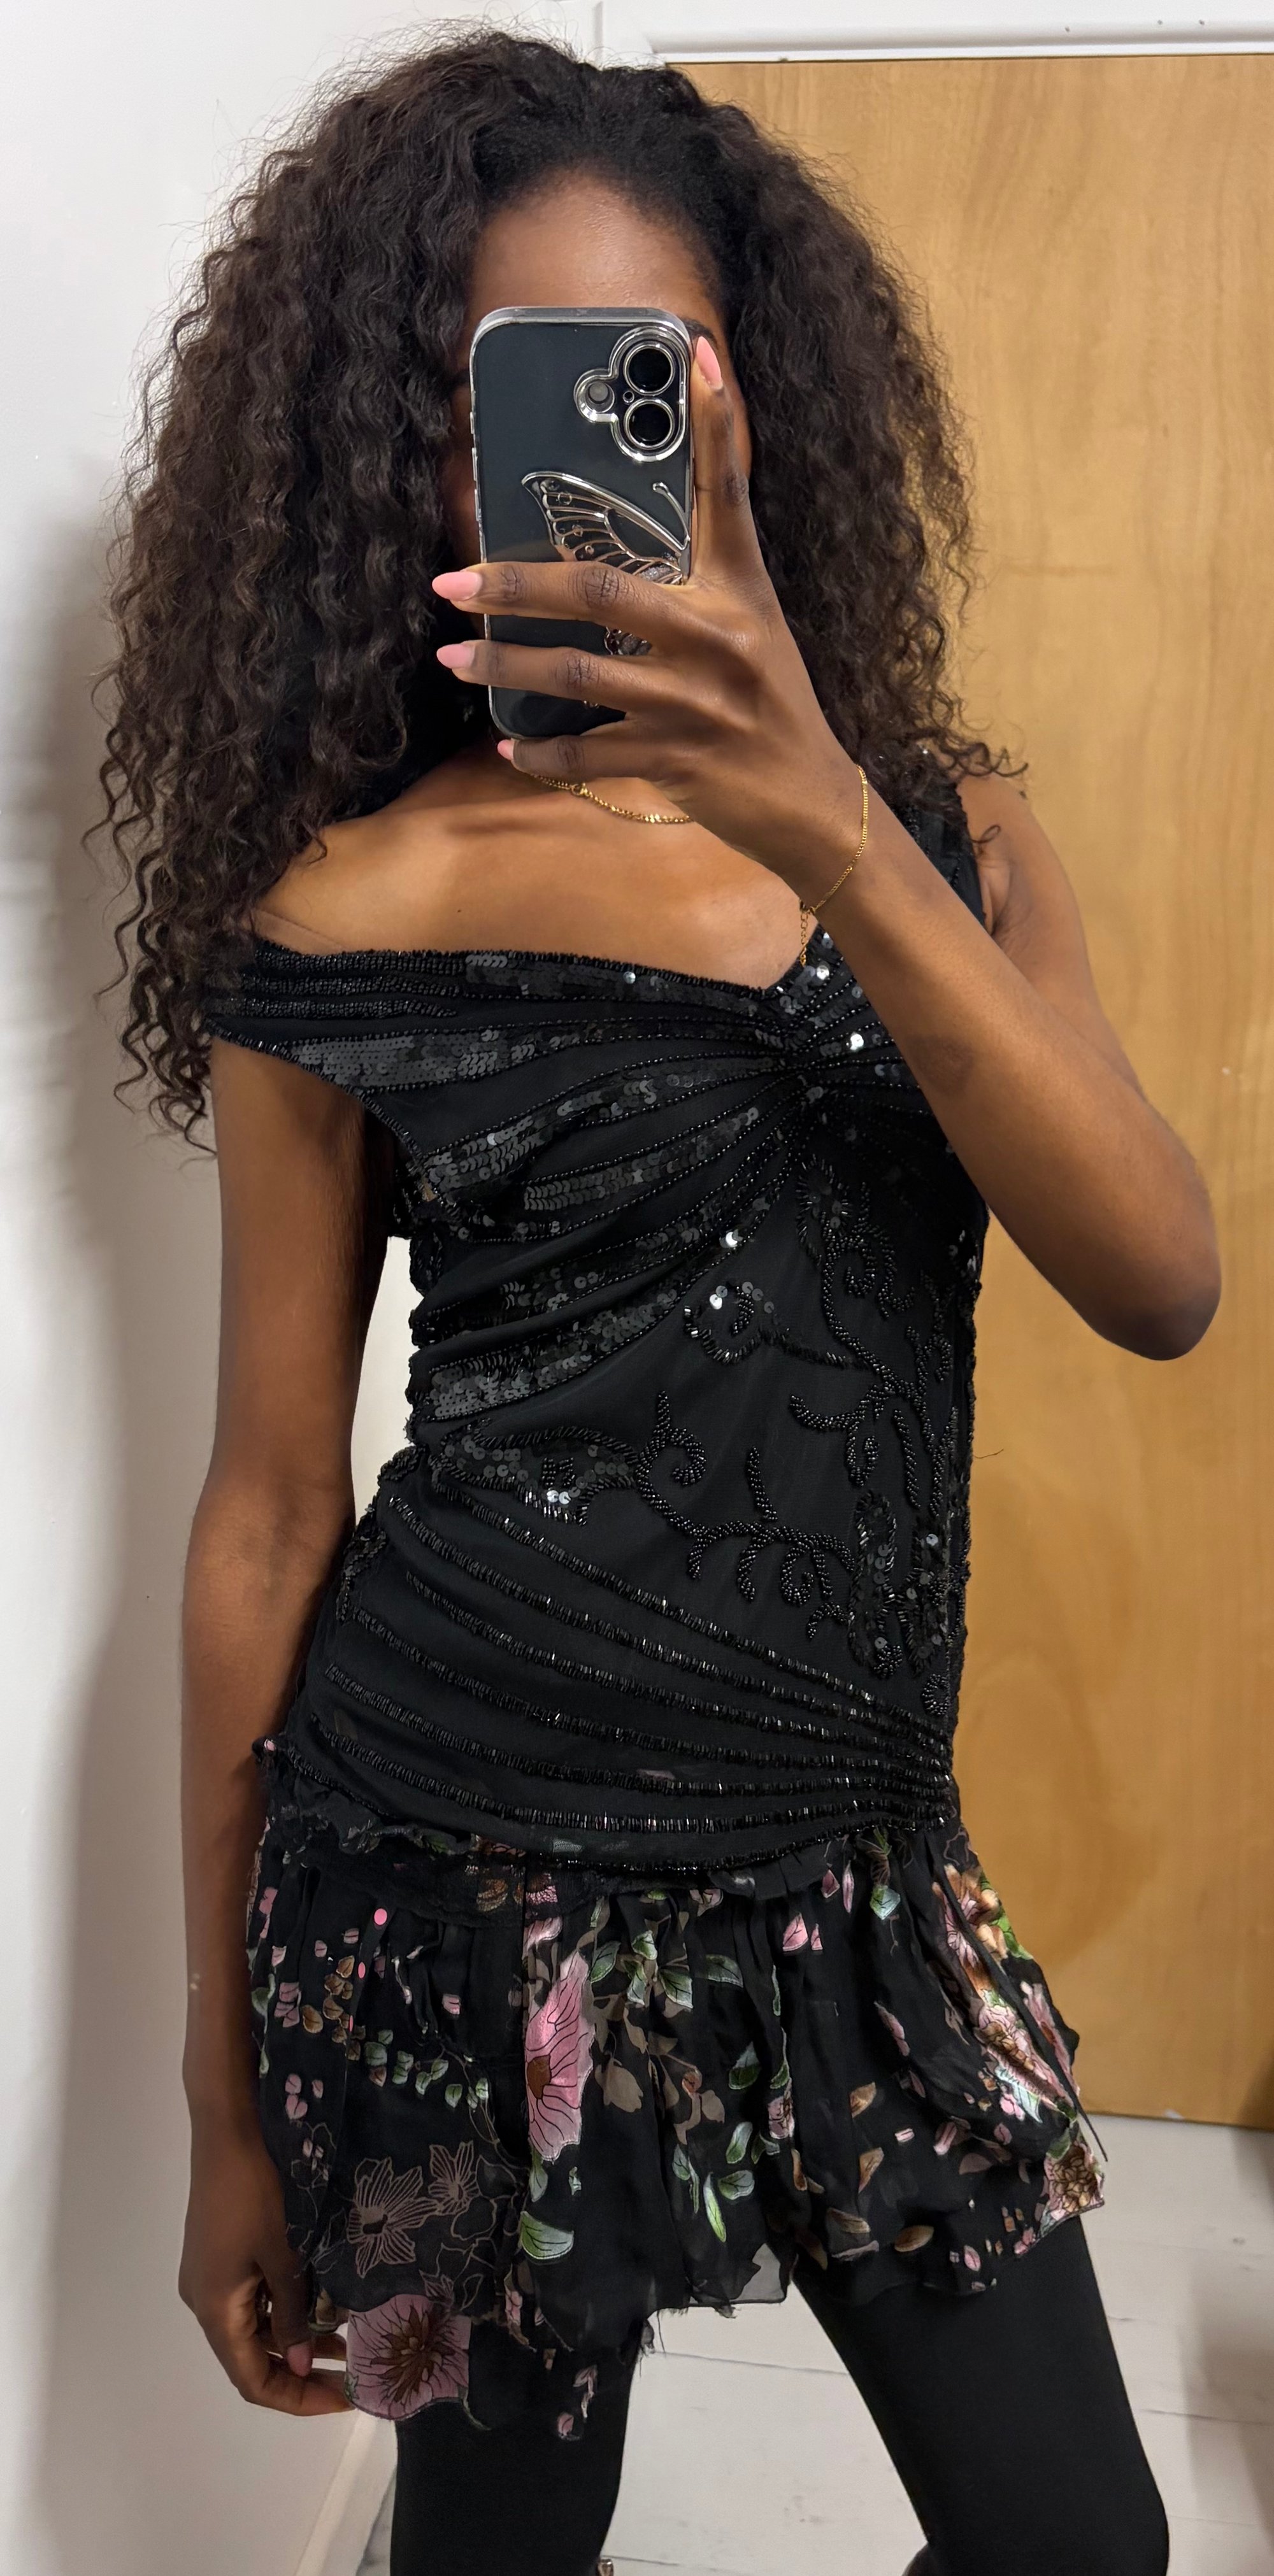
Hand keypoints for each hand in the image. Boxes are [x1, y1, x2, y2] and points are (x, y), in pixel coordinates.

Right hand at [179, 2116, 349, 2413]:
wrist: (228, 2126)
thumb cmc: (256, 2191)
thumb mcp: (283, 2255)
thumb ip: (292, 2314)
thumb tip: (298, 2364)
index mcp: (215, 2310)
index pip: (251, 2380)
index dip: (296, 2398)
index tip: (344, 2398)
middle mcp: (206, 2300)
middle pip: (251, 2356)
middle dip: (300, 2370)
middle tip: (352, 2371)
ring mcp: (211, 2274)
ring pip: (254, 2325)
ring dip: (296, 2336)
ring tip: (348, 2338)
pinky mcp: (220, 2252)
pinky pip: (252, 2297)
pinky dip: (285, 2307)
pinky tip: (321, 2299)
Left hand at [432, 338, 862, 896]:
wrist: (809, 801)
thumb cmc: (773, 708)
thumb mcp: (754, 628)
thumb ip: (707, 579)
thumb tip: (637, 544)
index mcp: (740, 591)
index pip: (726, 493)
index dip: (717, 423)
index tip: (694, 352)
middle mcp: (717, 638)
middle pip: (599, 591)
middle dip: (514, 585)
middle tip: (453, 583)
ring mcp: (693, 703)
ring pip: (576, 674)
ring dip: (505, 667)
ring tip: (455, 658)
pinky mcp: (675, 758)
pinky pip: (586, 753)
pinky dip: (540, 754)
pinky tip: (508, 747)